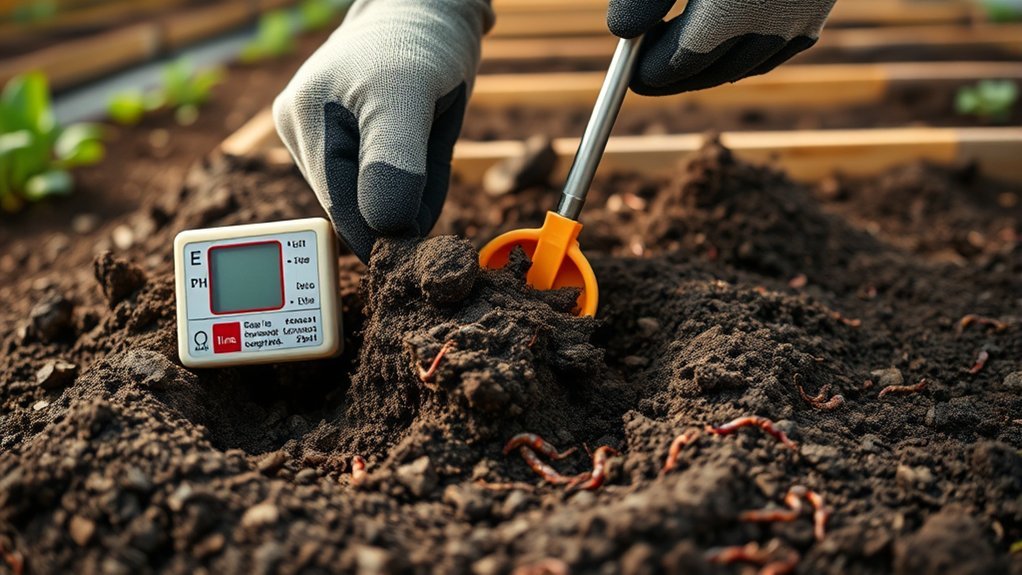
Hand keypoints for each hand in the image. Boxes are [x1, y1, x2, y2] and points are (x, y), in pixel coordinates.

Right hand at [274, 0, 493, 261]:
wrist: (427, 11)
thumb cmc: (420, 44)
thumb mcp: (409, 99)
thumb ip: (393, 165)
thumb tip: (383, 230)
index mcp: (305, 120)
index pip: (340, 210)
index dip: (384, 236)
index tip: (423, 246)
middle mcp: (300, 130)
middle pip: (354, 207)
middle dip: (400, 208)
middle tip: (436, 174)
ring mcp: (317, 135)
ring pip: (370, 198)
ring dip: (408, 194)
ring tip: (428, 141)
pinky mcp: (340, 140)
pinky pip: (378, 183)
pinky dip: (409, 183)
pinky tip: (421, 148)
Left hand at [607, 0, 835, 95]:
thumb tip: (623, 32)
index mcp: (731, 8)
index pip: (681, 62)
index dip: (651, 72)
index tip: (630, 71)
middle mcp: (773, 18)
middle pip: (715, 70)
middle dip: (677, 74)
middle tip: (646, 68)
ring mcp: (803, 14)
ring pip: (750, 64)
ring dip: (713, 66)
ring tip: (681, 49)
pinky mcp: (820, 5)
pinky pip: (780, 47)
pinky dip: (750, 54)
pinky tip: (727, 41)